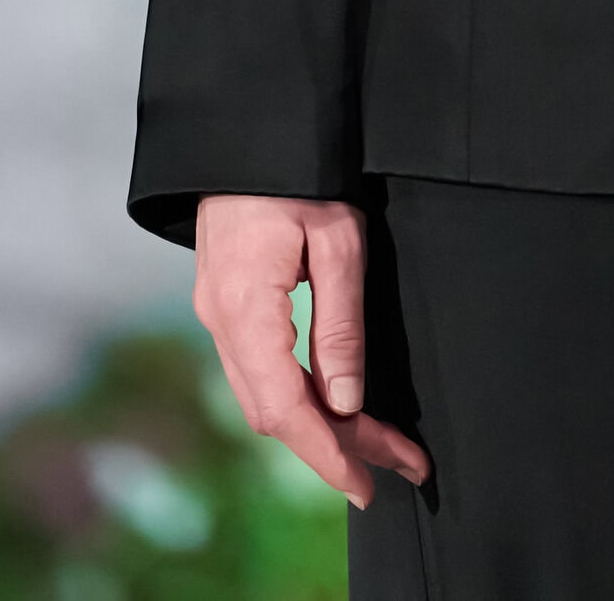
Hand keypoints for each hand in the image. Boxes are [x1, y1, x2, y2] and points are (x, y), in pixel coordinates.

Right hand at [194, 194, 428, 506]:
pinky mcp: (225, 302)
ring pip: (263, 394)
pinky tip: (333, 402)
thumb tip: (344, 401)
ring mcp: (216, 312)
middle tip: (397, 464)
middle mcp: (220, 320)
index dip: (326, 453)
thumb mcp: (337, 240)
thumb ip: (340, 324)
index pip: (283, 408)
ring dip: (319, 423)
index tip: (365, 484)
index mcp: (245, 308)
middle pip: (274, 411)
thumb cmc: (299, 171)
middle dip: (336, 444)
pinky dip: (297, 395)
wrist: (250, 128)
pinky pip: (258, 369)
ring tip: (380, 442)